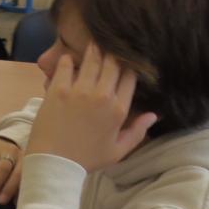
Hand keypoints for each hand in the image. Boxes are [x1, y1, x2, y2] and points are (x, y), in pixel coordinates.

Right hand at [0, 137, 22, 206]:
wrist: (2, 145)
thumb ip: (17, 188)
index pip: (17, 174)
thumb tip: (15, 204)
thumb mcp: (18, 174)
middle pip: (1, 169)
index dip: (8, 189)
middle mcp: (8, 152)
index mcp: (21, 160)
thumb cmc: (11, 167)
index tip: (1, 202)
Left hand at [26, 45, 157, 171]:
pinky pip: (65, 65)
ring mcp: (79, 91)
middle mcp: (102, 96)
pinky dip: (68, 59)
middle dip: (113, 52)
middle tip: (109, 47)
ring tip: (93, 45)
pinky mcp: (58, 89)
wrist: (54, 164)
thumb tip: (154, 114)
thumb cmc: (86, 159)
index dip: (129, 65)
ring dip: (94, 50)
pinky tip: (69, 60)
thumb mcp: (118, 151)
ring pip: (92, 59)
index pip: (130, 76)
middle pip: (114, 62)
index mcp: (118, 109)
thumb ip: (138, 132)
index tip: (124, 61)